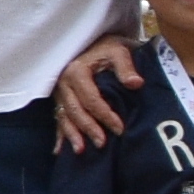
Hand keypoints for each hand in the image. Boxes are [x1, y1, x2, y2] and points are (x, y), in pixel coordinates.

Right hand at [47, 35, 146, 155]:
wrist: (94, 43)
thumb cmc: (107, 47)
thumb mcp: (118, 51)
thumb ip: (125, 66)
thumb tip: (136, 83)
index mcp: (76, 71)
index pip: (90, 99)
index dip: (105, 115)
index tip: (119, 128)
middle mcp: (63, 82)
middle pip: (75, 110)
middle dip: (88, 128)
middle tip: (102, 143)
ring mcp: (59, 92)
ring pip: (64, 116)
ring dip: (72, 134)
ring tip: (81, 150)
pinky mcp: (59, 98)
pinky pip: (57, 117)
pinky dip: (59, 134)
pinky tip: (59, 150)